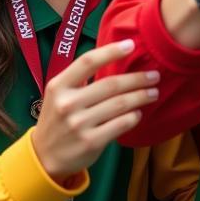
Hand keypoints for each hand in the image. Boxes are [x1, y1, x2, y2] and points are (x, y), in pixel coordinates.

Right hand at [30, 39, 158, 182]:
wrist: (45, 155)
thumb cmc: (57, 118)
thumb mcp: (58, 94)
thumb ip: (79, 80)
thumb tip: (113, 62)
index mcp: (59, 85)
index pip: (87, 61)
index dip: (111, 51)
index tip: (131, 45)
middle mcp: (68, 102)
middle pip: (110, 85)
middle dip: (137, 79)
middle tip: (154, 75)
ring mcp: (79, 123)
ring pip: (119, 105)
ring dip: (140, 97)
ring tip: (153, 92)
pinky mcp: (91, 142)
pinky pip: (120, 125)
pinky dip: (133, 117)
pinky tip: (139, 113)